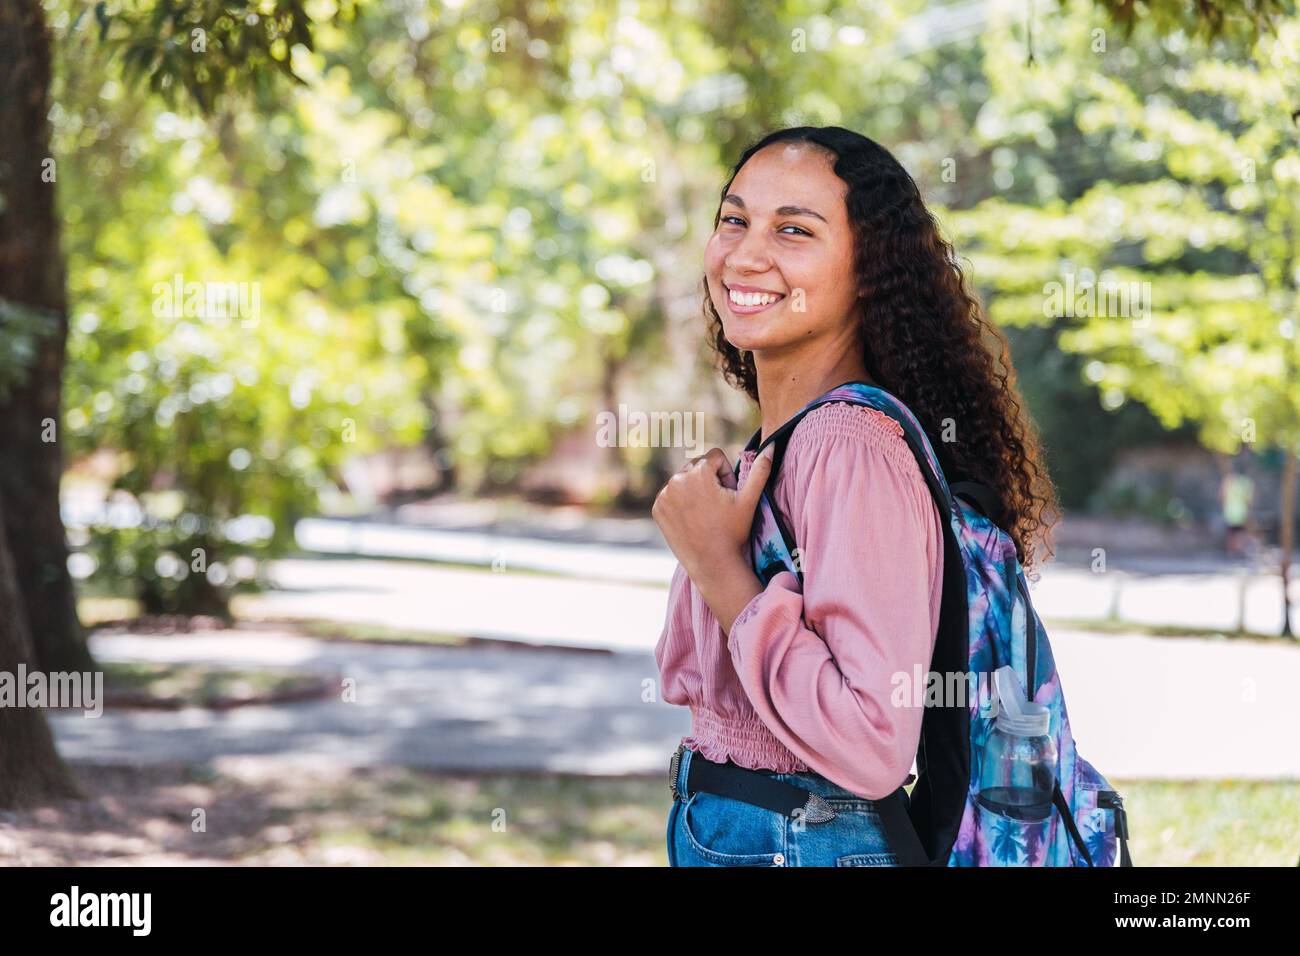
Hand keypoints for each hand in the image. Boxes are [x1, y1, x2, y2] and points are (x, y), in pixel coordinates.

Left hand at [651, 445, 773, 583]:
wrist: (712, 563)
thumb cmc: (733, 532)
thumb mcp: (749, 500)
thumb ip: (760, 470)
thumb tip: (771, 446)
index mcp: (698, 472)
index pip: (716, 457)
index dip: (726, 475)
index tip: (728, 495)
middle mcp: (677, 479)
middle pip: (698, 466)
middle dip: (709, 480)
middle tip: (717, 506)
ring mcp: (664, 495)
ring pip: (684, 480)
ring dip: (695, 490)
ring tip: (705, 513)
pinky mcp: (657, 508)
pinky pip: (671, 495)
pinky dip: (681, 502)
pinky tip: (691, 519)